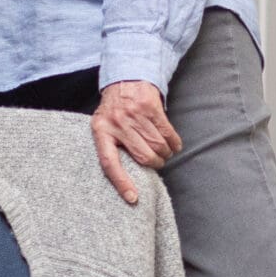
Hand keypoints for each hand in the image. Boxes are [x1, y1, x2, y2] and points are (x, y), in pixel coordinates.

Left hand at [92, 79, 180, 206]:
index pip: (109, 163)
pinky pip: (168, 133)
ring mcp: (135, 115)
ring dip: (165, 154)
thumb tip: (127, 175)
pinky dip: (174, 143)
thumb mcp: (103, 125)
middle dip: (154, 164)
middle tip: (156, 162)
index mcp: (101, 131)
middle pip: (142, 156)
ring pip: (157, 146)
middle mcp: (117, 124)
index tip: (133, 198)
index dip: (122, 182)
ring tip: (164, 153)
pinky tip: (173, 146)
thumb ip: (111, 145)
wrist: (125, 78)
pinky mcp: (151, 108)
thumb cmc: (114, 109)